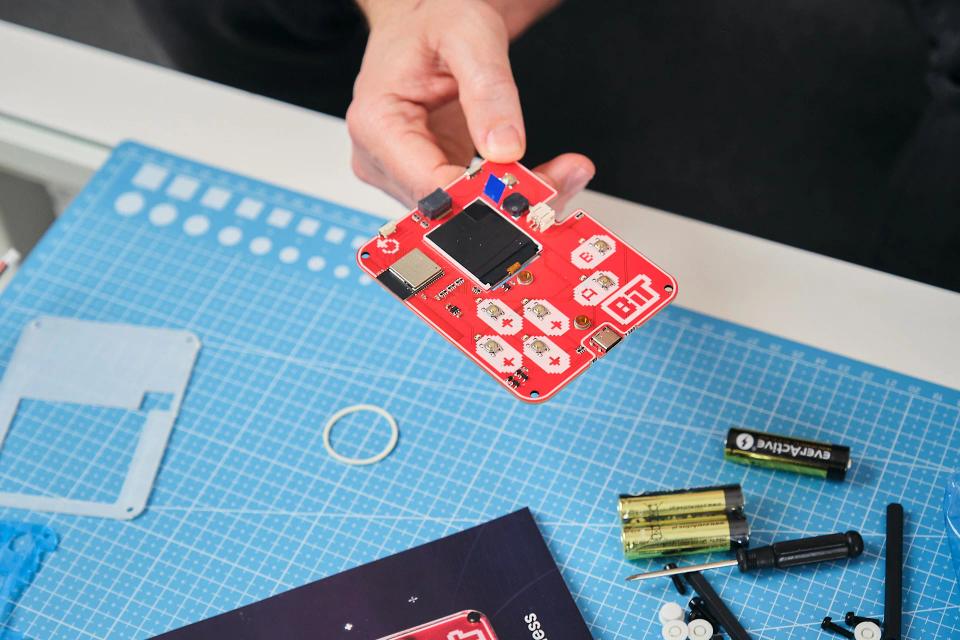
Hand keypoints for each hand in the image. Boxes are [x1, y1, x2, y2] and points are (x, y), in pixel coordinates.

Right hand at [348, 0, 594, 211]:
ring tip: (563, 173)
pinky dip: (506, 191)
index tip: (532, 193)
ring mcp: (401, 171)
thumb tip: (506, 147)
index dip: (482, 197)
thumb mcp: (468, 34)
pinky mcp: (425, 175)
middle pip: (448, 206)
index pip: (430, 185)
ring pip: (461, 211)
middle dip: (508, 199)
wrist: (425, 18)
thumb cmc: (433, 18)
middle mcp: (379, 157)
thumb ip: (489, 90)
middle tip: (565, 179)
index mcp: (376, 123)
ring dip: (514, 198)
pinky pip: (467, 199)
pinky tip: (540, 177)